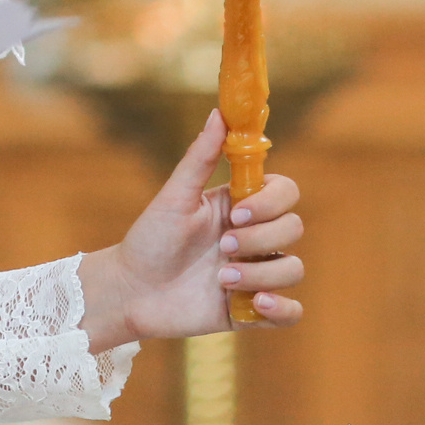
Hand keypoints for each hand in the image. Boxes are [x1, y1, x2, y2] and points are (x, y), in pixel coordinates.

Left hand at [77, 108, 304, 346]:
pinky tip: (256, 304)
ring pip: (293, 269)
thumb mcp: (174, 197)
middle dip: (260, 239)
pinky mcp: (252, 310)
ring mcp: (256, 274)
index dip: (271, 202)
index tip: (238, 213)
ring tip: (221, 280)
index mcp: (240, 206)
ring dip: (262, 274)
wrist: (131, 292)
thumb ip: (199, 158)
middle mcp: (254, 238)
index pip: (285, 193)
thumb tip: (219, 112)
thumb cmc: (150, 239)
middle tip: (223, 246)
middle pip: (293, 228)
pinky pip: (293, 312)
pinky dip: (283, 309)